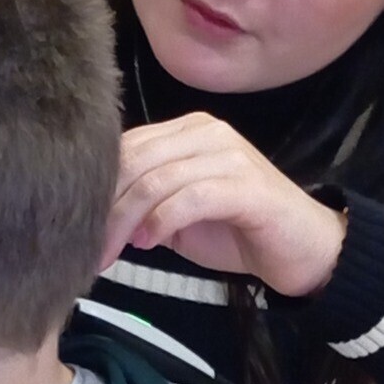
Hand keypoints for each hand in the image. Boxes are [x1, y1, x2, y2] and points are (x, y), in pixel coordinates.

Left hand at [101, 113, 347, 296]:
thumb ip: (144, 202)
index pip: (126, 148)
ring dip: (126, 220)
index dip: (97, 188)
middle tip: (89, 249)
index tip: (78, 229)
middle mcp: (206, 133)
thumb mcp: (180, 214)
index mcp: (187, 132)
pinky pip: (190, 197)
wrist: (306, 248)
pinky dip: (162, 222)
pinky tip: (150, 243)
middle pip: (135, 161)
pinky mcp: (246, 185)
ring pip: (157, 180)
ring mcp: (228, 155)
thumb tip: (96, 212)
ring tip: (114, 252)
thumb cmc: (241, 231)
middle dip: (105, 208)